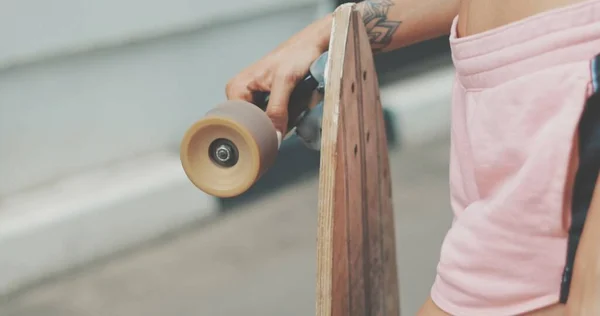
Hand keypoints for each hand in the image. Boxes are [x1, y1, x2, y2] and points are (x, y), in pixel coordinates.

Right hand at [225, 17, 330, 134]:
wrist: (311, 44)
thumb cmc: (296, 54)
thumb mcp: (285, 82)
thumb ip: (277, 110)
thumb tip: (274, 136)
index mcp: (236, 88)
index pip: (240, 123)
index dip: (257, 131)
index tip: (273, 135)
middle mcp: (241, 93)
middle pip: (251, 124)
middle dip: (269, 125)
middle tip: (286, 120)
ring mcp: (254, 96)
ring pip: (263, 122)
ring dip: (277, 122)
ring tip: (291, 109)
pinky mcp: (267, 98)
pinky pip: (271, 115)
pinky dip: (282, 116)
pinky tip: (292, 109)